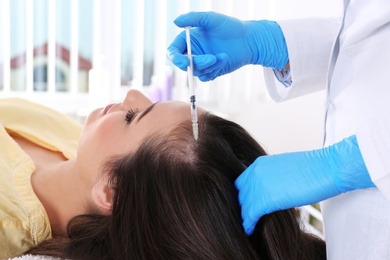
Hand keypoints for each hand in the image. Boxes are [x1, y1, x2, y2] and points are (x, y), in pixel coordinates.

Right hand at [167, 11, 288, 80]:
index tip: (184, 61)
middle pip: (184, 64)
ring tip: (223, 55)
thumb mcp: (211, 19)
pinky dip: (214, 70)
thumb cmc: (230, 27)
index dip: (175, 58)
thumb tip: (176, 21)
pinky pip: (206, 77)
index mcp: (189, 40)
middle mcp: (193, 52)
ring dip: (209, 66)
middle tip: (211, 58)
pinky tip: (224, 59)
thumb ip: (193, 18)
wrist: (248, 40)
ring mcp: (201, 63)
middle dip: (197, 63)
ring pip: (196, 72)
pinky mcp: (211, 71)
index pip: (174, 52)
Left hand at [234, 135, 374, 234]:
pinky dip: (248, 223)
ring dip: (244, 216)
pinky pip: (250, 214)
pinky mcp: (266, 198)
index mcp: (259, 163)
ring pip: (243, 205)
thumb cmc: (313, 169)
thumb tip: (269, 190)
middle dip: (241, 206)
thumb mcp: (284, 168)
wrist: (327, 168)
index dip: (243, 195)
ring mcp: (259, 184)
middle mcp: (255, 172)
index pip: (241, 183)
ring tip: (247, 225)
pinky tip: (249, 229)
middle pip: (240, 194)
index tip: (245, 205)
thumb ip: (271, 178)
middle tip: (245, 217)